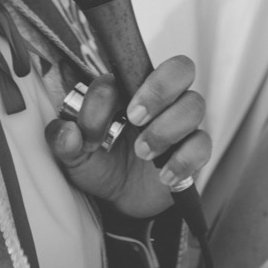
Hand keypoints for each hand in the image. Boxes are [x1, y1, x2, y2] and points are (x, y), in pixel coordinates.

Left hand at [44, 55, 209, 219]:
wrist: (121, 199)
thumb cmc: (101, 163)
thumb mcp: (75, 155)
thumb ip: (64, 141)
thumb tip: (67, 132)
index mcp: (130, 87)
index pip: (127, 71)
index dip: (107, 99)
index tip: (90, 132)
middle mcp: (162, 98)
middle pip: (180, 68)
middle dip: (158, 90)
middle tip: (135, 117)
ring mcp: (181, 123)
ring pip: (194, 105)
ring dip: (166, 129)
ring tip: (143, 153)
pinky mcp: (195, 150)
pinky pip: (203, 144)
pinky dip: (183, 160)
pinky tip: (163, 175)